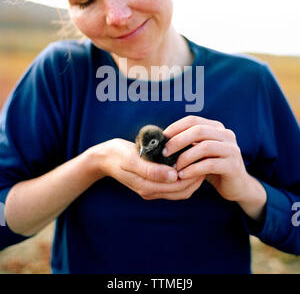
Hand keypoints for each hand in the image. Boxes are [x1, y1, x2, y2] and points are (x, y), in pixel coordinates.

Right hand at [88, 138, 204, 200]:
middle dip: (195, 179)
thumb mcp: (131, 158)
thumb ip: (151, 169)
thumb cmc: (118, 154)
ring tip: (199, 163)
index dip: (192, 176)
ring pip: (179, 192)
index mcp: (146, 185)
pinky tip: (187, 165)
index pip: (178, 187)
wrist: (104, 158)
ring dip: (191, 180)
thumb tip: (173, 176)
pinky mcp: (151, 185)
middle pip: (182, 191)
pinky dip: (183, 180)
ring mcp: (151, 190)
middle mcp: (150, 191)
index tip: (200, 160)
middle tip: (204, 160)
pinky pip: (173, 188)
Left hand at [163, 115, 250, 202]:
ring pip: (205, 147)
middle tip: (164, 153)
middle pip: (198, 130)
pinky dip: (193, 169)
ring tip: (173, 167)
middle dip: (178, 141)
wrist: (236, 186)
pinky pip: (210, 164)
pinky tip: (182, 175)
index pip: (193, 120)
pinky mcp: (233, 166)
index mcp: (217, 127)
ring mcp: (232, 149)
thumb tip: (161, 139)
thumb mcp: (199, 152)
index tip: (161, 139)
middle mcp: (226, 134)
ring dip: (185, 157)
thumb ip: (187, 143)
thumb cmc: (212, 167)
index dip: (175, 128)